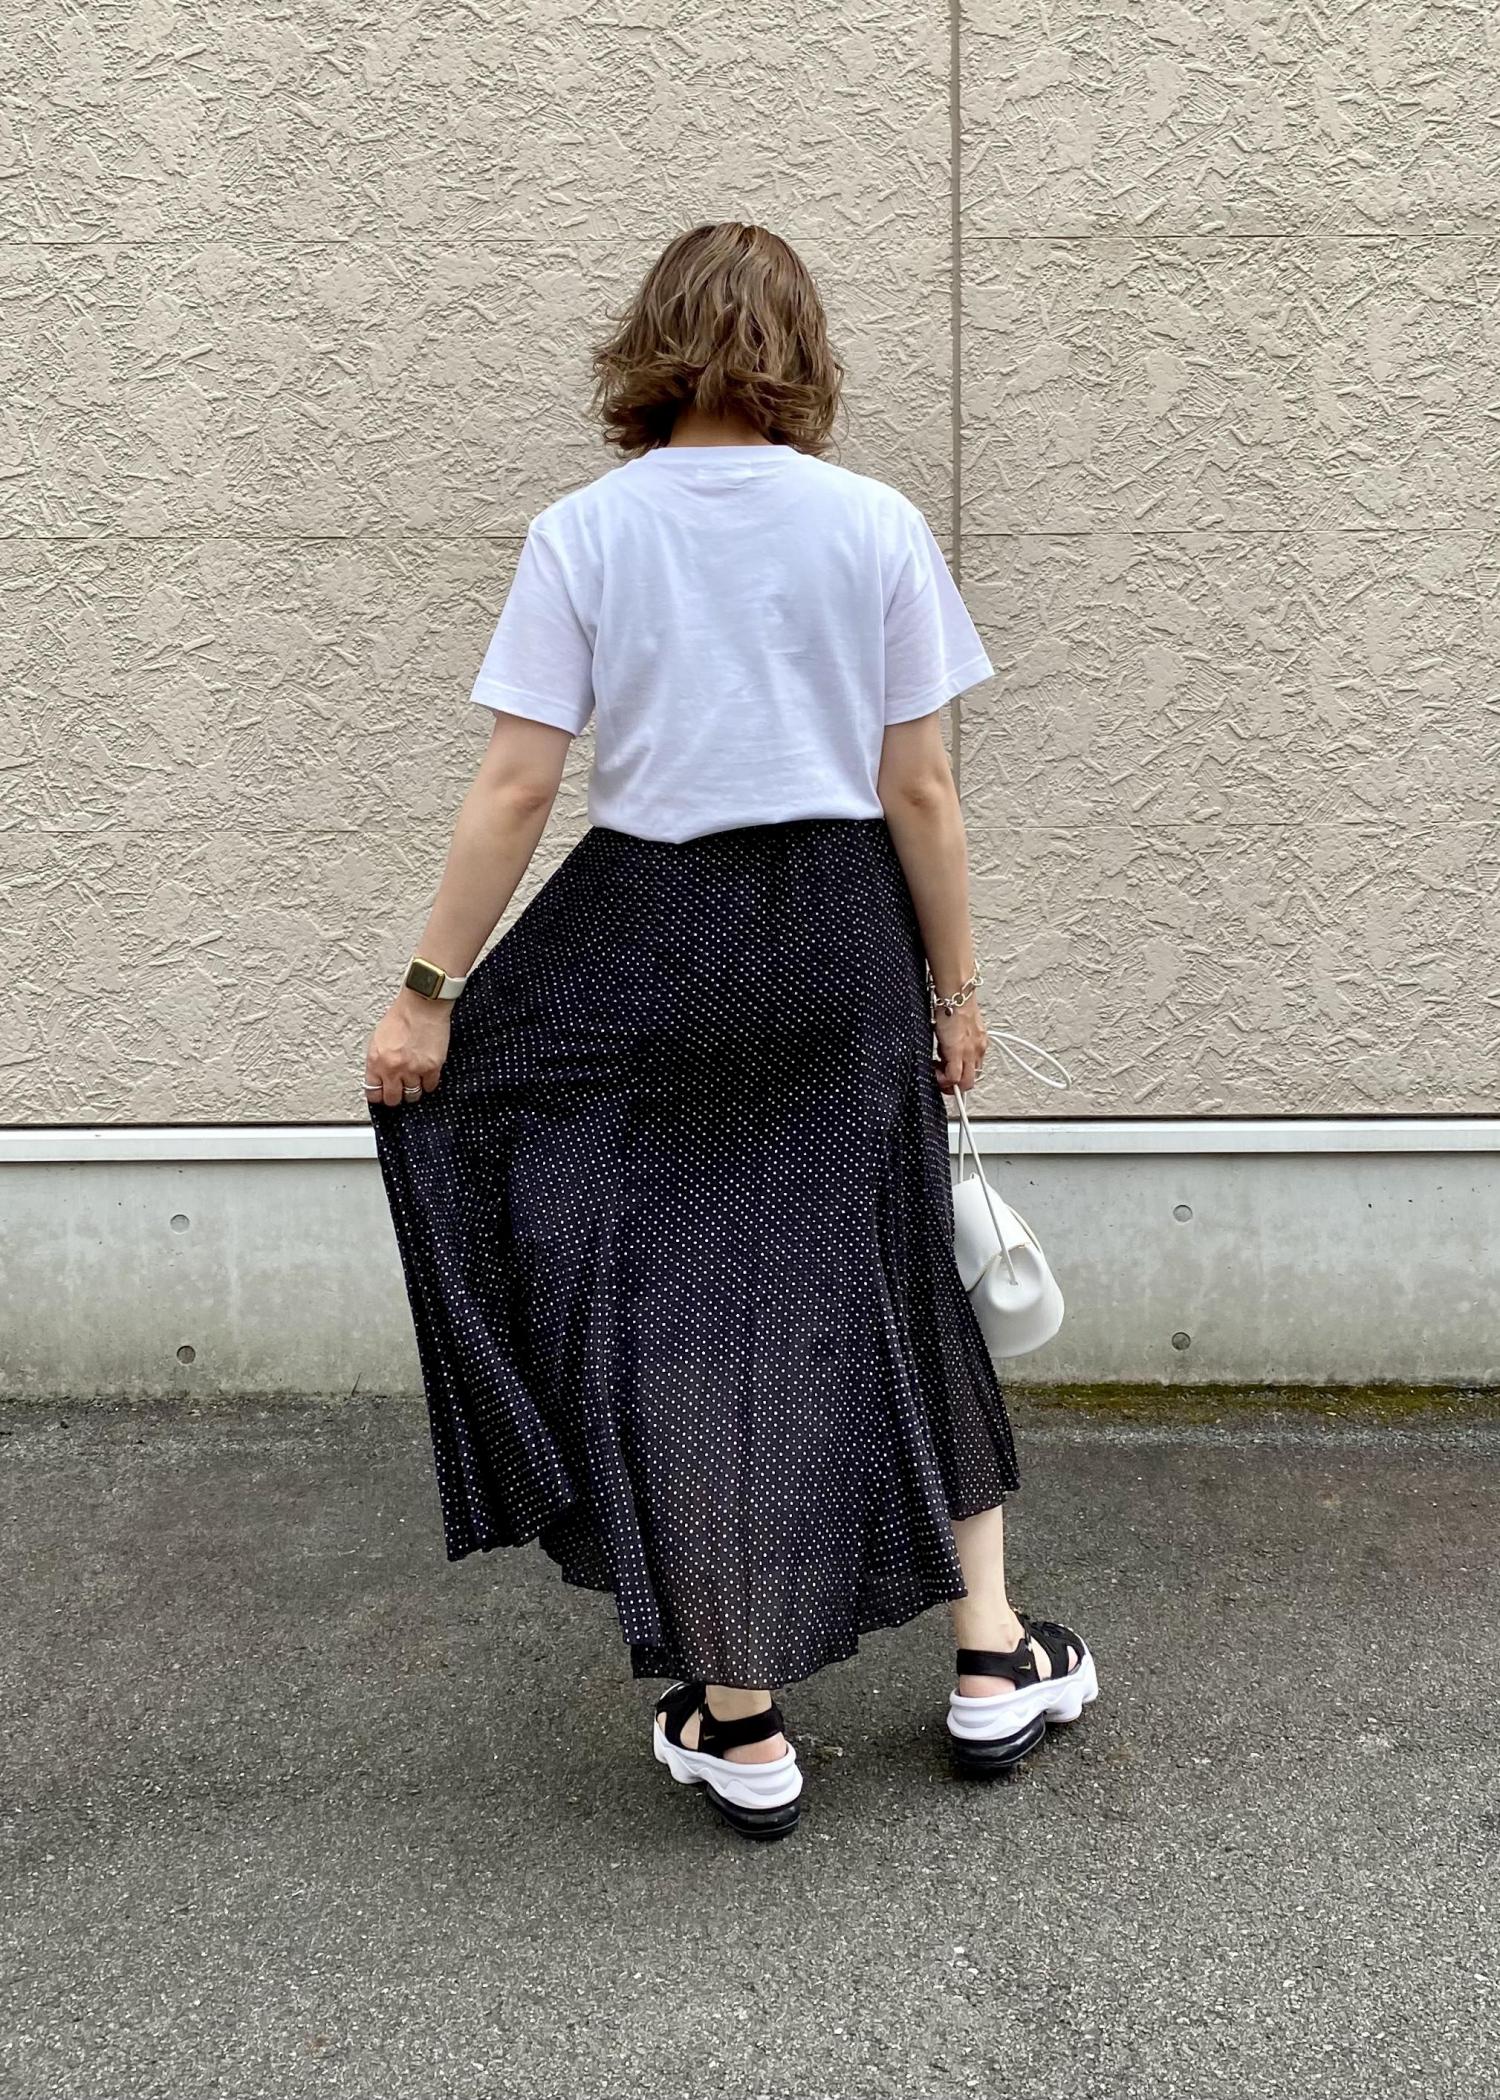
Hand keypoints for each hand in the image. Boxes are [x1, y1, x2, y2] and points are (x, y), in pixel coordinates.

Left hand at [364, 988, 452, 1107]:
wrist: (422, 1005)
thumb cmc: (402, 1016)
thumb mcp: (379, 1039)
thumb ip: (378, 1061)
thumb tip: (380, 1077)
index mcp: (375, 1061)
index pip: (373, 1093)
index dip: (379, 1096)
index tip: (383, 1094)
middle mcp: (392, 1068)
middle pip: (393, 1099)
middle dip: (396, 1096)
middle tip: (400, 1091)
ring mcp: (413, 1070)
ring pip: (412, 1096)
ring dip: (413, 1089)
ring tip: (415, 1080)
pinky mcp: (431, 1067)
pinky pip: (430, 1086)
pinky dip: (429, 1082)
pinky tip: (427, 1074)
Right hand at [931, 998, 986, 1094]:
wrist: (956, 995)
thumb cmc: (954, 1003)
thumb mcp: (959, 1026)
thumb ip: (956, 1040)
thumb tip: (946, 1050)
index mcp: (979, 1043)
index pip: (974, 1069)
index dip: (961, 1076)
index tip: (949, 1073)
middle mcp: (978, 1050)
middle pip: (972, 1080)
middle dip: (957, 1086)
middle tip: (943, 1080)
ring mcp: (970, 1053)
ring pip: (966, 1083)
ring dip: (950, 1084)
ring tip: (938, 1073)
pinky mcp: (958, 1053)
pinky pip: (954, 1078)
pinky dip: (944, 1080)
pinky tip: (936, 1072)